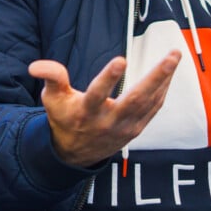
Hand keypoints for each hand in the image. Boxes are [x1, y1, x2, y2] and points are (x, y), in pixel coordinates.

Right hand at [28, 50, 180, 167]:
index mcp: (86, 112)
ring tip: (174, 57)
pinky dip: (162, 90)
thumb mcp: (52, 98)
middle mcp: (108, 121)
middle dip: (156, 77)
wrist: (75, 153)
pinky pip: (153, 108)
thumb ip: (51, 78)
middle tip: (171, 57)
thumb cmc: (64, 118)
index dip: (108, 78)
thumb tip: (36, 66)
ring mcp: (125, 127)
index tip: (121, 60)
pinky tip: (168, 74)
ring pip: (149, 102)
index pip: (98, 94)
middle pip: (136, 99)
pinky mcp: (135, 129)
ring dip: (165, 79)